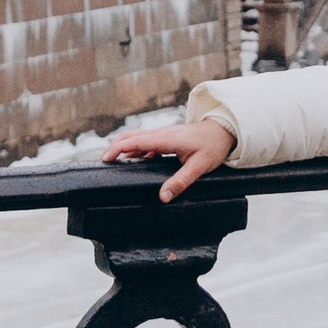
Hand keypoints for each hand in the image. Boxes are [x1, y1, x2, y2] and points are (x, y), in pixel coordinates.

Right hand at [99, 116, 238, 202]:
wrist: (224, 130)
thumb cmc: (213, 146)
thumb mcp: (199, 167)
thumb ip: (181, 181)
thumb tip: (163, 197)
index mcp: (167, 139)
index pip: (136, 141)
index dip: (118, 149)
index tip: (105, 159)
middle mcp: (162, 134)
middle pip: (131, 137)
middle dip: (115, 148)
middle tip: (103, 162)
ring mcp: (164, 135)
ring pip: (137, 138)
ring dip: (124, 148)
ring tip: (114, 163)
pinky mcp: (167, 138)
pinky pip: (146, 143)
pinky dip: (135, 150)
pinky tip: (134, 162)